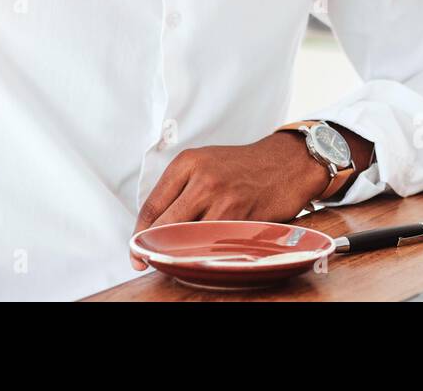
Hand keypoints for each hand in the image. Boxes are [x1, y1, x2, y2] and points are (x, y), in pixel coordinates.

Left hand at [129, 132, 330, 269]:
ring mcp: (224, 199)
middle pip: (166, 225)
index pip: (152, 205)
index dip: (139, 234)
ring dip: (181, 254)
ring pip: (189, 239)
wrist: (286, 163)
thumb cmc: (242, 166)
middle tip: (150, 261)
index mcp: (187, 163)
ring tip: (178, 260)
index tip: (136, 250)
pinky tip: (205, 257)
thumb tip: (153, 223)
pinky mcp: (243, 218)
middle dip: (155, 248)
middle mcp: (202, 179)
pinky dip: (207, 254)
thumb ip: (179, 188)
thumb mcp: (204, 163)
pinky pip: (216, 244)